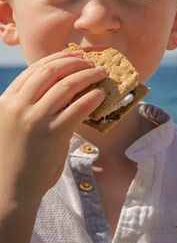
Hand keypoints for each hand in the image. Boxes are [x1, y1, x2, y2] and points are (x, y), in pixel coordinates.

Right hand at [0, 51, 105, 205]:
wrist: (12, 188)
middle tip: (92, 62)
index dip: (59, 57)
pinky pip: (79, 107)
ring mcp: (35, 119)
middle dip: (76, 62)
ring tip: (102, 74)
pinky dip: (93, 97)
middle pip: (51, 70)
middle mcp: (18, 106)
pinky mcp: (53, 134)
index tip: (75, 54)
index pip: (35, 68)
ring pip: (67, 85)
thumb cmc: (18, 155)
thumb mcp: (15, 123)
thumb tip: (63, 84)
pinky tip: (101, 95)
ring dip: (89, 75)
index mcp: (6, 100)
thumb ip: (30, 103)